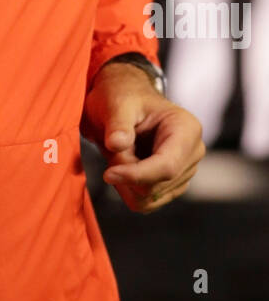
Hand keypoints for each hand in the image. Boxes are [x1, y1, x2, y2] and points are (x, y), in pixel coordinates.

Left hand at [81, 61, 205, 212]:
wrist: (124, 101)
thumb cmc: (124, 97)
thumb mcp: (117, 103)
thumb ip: (118, 124)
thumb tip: (117, 144)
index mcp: (187, 129)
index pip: (167, 166)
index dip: (136, 175)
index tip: (108, 174)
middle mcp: (192, 153)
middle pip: (156, 186)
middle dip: (127, 173)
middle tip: (112, 149)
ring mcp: (184, 171)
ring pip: (149, 199)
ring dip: (125, 183)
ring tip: (118, 155)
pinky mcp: (171, 185)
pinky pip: (146, 203)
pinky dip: (127, 190)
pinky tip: (122, 167)